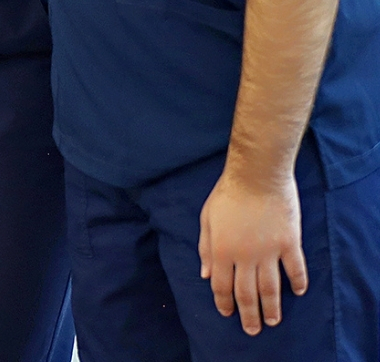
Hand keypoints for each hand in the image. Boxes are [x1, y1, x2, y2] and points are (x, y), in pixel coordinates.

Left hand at [199, 167, 307, 333]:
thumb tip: (205, 275)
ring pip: (271, 288)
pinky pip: (296, 269)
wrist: (257, 175)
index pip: (222, 285)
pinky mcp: (290, 243)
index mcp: (222, 250)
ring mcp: (269, 251)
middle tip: (253, 330)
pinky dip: (298, 283)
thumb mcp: (207, 219)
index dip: (224, 302)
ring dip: (272, 307)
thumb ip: (205, 249)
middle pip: (247, 293)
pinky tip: (298, 293)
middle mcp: (245, 256)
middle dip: (249, 314)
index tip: (227, 313)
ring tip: (273, 321)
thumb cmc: (227, 194)